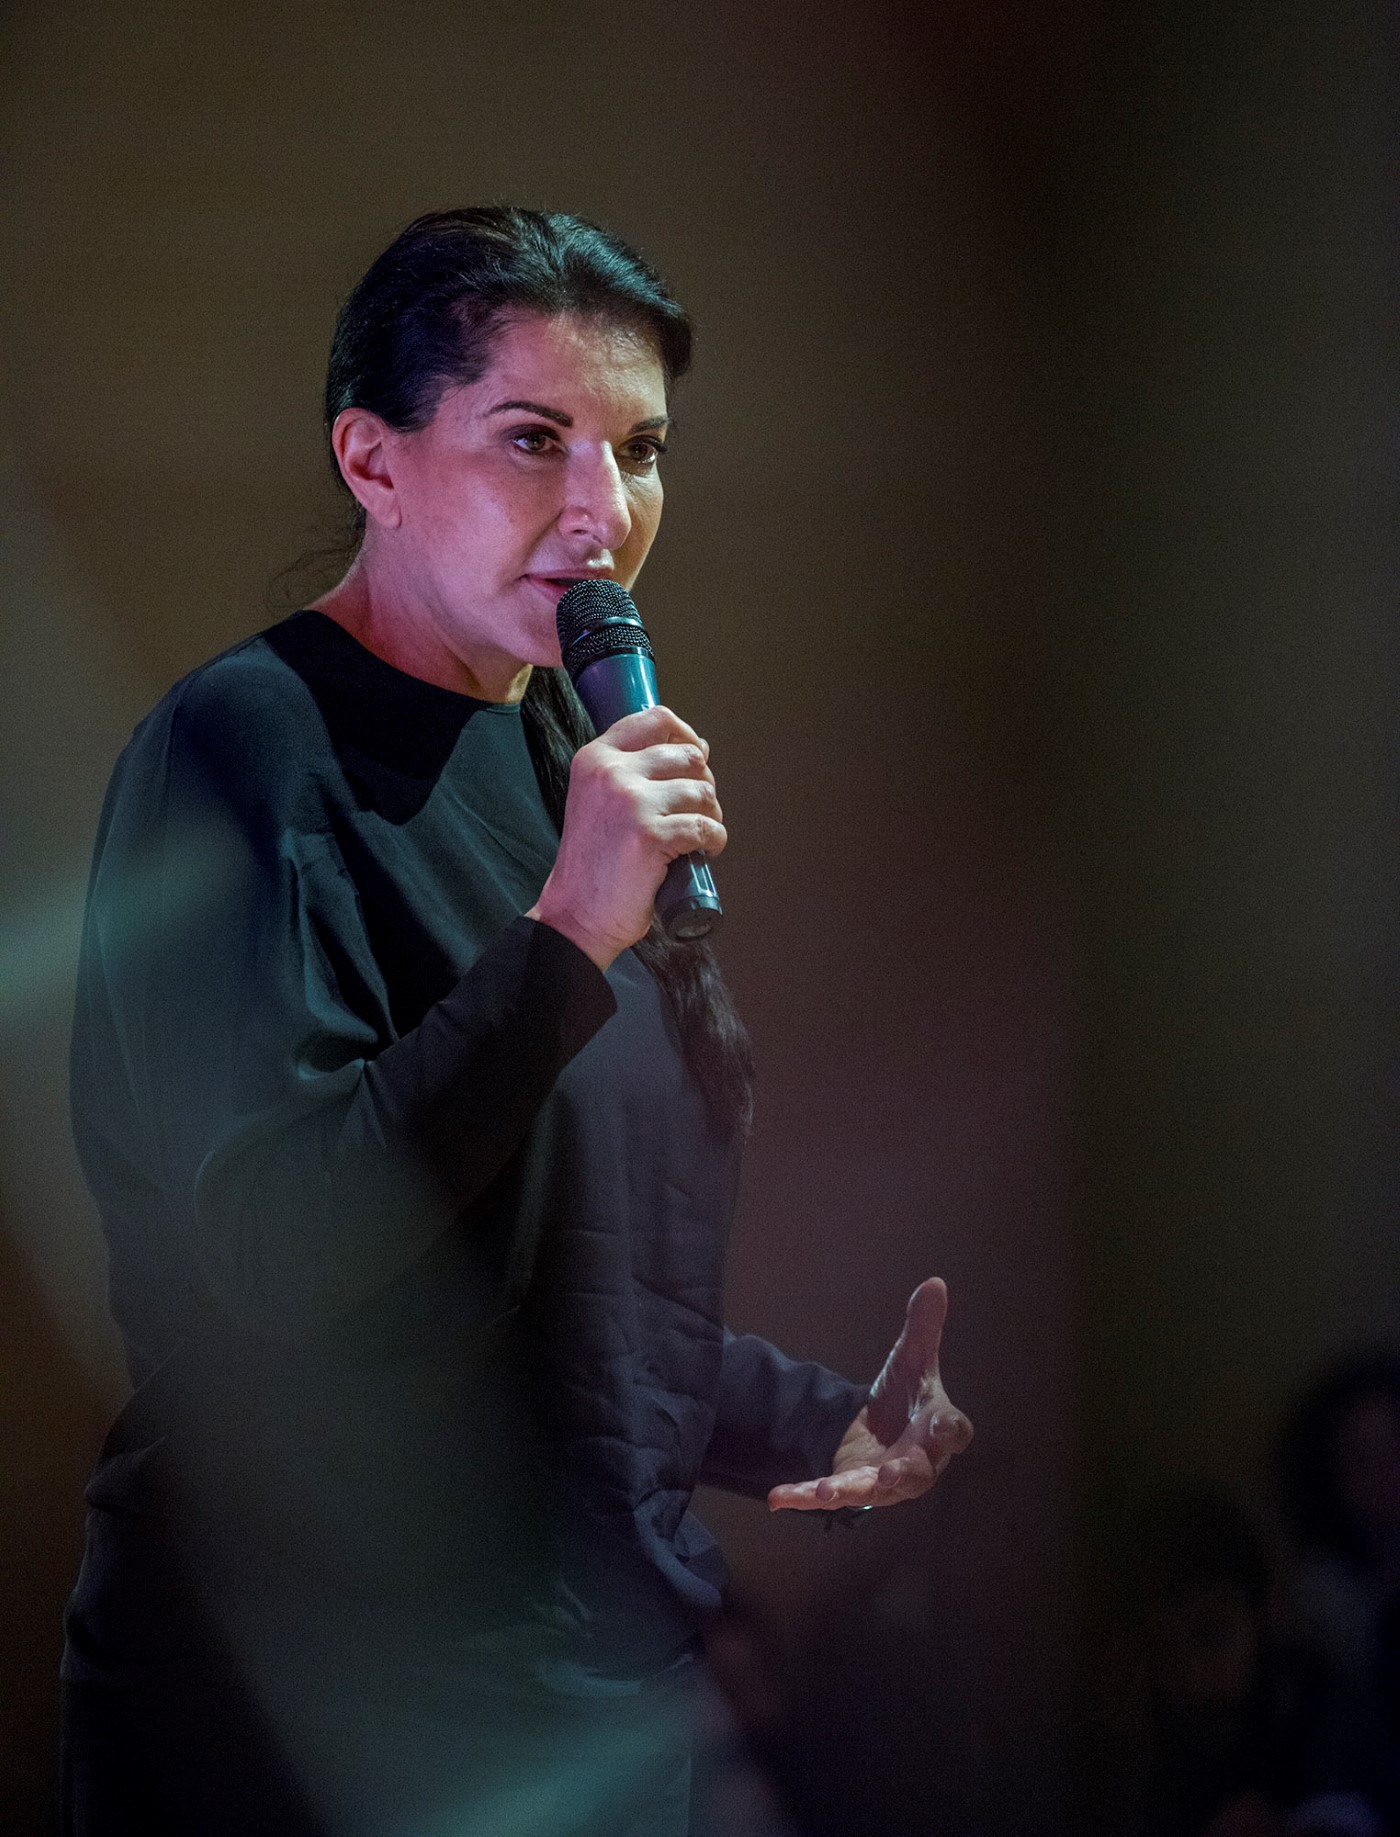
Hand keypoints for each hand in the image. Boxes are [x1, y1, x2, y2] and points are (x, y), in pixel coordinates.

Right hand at [527, 705, 725, 969]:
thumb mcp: (598, 799)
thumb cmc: (594, 861)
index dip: (687, 736)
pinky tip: (708, 851)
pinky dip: (716, 840)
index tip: (697, 758)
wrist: (575, 914)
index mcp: (596, 758)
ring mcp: (631, 802)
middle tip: (699, 810)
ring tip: (701, 834)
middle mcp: (611, 772)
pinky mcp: (651, 835)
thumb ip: (632, 771)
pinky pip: (706, 827)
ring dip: (712, 814)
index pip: (657, 719)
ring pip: (702, 791)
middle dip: (704, 782)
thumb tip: (697, 748)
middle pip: (688, 756)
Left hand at [768, 1278, 971, 1512]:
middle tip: (891, 1474)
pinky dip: (803, 1495)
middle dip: (904, 1473)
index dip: (949, 1430)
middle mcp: (916, 1462)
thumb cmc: (907, 1398)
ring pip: (870, 1490)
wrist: (881, 1428)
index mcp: (936, 1430)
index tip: (942, 1426)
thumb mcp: (913, 1360)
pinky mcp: (851, 1485)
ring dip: (848, 1491)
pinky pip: (829, 1493)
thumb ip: (923, 1327)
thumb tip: (935, 1282)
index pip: (953, 1432)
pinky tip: (778, 1497)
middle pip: (917, 1472)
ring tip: (825, 1492)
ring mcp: (883, 1480)